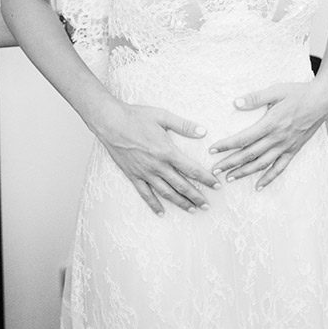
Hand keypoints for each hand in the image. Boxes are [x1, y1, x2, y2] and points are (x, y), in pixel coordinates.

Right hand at [93, 102, 218, 215]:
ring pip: (166, 193)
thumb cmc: (137, 117)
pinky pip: (145, 194)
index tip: (216, 185)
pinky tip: (161, 212)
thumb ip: (184, 125)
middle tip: (207, 205)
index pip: (191, 169)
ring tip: (191, 210)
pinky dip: (154, 205)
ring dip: (180, 202)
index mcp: (167, 151)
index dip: (206, 178)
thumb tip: (203, 131)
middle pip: (181, 185)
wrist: (111, 122)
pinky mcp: (133, 176)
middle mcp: (157, 166)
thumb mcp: (163, 116)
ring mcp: (144, 173)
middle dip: (196, 196)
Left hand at [209, 82, 327, 189]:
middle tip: (214, 170)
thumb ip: (256, 97)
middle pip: (249, 154)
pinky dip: (269, 178)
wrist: (322, 100)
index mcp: (271, 123)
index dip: (227, 145)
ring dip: (245, 172)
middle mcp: (277, 138)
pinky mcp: (294, 150)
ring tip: (230, 178)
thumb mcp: (276, 90)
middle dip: (230, 163)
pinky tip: (259, 186)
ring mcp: (286, 146)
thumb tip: (236, 102)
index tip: (213, 150)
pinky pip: (280, 168)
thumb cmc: (299, 92)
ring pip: (262, 164)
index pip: (244, 138)